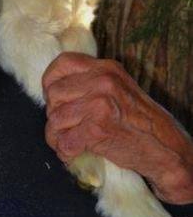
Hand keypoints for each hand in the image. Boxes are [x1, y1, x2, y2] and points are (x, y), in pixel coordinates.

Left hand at [42, 52, 192, 203]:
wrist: (166, 149)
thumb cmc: (141, 122)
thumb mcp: (119, 88)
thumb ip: (92, 83)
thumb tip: (55, 89)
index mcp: (106, 68)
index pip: (62, 63)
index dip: (51, 82)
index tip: (54, 98)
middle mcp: (102, 81)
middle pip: (54, 94)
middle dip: (54, 113)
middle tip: (65, 126)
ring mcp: (99, 104)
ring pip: (56, 119)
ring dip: (57, 136)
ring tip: (68, 143)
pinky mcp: (97, 130)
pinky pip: (64, 141)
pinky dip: (65, 152)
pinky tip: (72, 153)